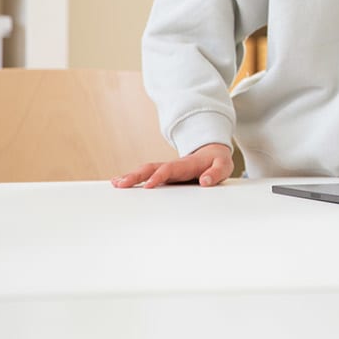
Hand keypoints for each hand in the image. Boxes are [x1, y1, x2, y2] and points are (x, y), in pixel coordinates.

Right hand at [113, 143, 232, 188]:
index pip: (169, 169)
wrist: (213, 153)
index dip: (159, 176)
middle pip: (151, 168)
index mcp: (186, 164)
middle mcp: (172, 166)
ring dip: (131, 176)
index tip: (148, 185)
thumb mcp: (223, 166)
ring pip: (146, 171)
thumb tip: (205, 181)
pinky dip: (133, 179)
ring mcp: (167, 170)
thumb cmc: (217, 161)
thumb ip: (216, 173)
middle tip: (121, 184)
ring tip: (115, 183)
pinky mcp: (164, 175)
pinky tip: (120, 183)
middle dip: (136, 176)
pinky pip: (146, 175)